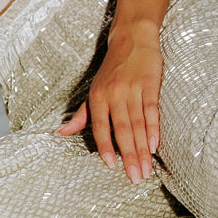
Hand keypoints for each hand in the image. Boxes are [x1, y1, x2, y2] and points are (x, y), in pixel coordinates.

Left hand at [57, 23, 162, 182]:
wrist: (131, 40)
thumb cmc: (111, 70)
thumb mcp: (93, 91)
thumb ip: (81, 115)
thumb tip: (61, 133)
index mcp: (98, 98)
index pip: (101, 127)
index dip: (105, 147)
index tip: (111, 167)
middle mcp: (114, 95)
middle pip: (122, 130)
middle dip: (129, 156)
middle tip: (135, 178)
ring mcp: (134, 90)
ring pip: (138, 124)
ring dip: (142, 149)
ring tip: (146, 170)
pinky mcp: (151, 85)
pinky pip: (152, 111)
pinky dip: (154, 129)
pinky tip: (155, 146)